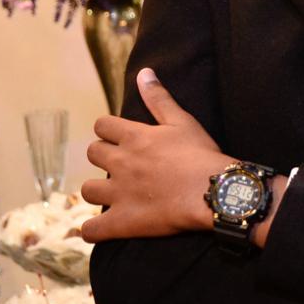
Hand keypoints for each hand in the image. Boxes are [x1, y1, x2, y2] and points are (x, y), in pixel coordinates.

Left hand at [79, 69, 226, 241]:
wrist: (215, 192)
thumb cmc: (201, 155)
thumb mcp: (182, 120)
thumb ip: (158, 98)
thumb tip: (143, 72)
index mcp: (133, 137)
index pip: (101, 126)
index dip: (108, 131)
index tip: (120, 138)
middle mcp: (120, 163)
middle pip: (92, 154)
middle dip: (103, 157)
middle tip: (122, 166)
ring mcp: (119, 193)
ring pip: (88, 190)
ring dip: (97, 191)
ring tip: (113, 195)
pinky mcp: (123, 221)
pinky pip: (92, 230)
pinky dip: (92, 230)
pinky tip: (100, 229)